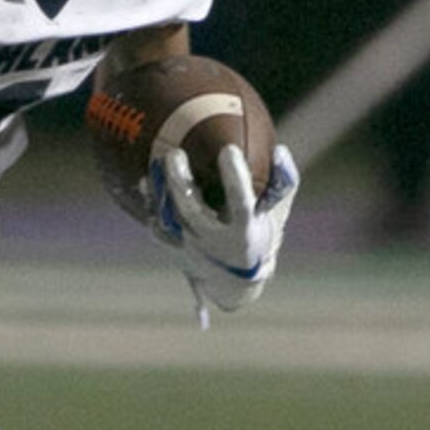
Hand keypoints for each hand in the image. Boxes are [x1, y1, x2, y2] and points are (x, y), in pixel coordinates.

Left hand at [150, 142, 298, 319]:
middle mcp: (216, 242)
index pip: (240, 203)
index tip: (229, 149)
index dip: (235, 178)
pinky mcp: (178, 250)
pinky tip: (145, 183)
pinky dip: (152, 208)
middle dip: (182, 183)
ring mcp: (194, 247)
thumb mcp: (278, 213)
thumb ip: (283, 182)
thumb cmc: (263, 234)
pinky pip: (160, 229)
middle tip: (174, 154)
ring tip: (156, 164)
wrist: (238, 280)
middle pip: (193, 212)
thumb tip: (280, 149)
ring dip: (161, 192)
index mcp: (244, 232)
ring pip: (172, 219)